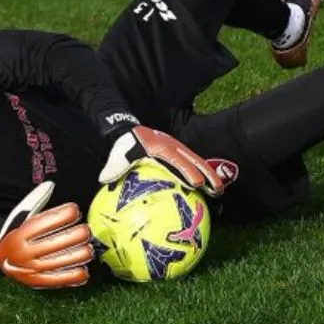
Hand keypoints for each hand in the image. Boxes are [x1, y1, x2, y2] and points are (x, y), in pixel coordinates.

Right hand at [0, 182, 92, 288]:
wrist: (0, 262)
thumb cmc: (15, 234)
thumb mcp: (20, 217)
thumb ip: (36, 201)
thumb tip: (51, 184)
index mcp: (20, 235)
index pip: (47, 222)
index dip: (66, 214)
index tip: (75, 210)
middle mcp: (25, 253)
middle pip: (61, 242)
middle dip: (79, 233)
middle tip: (85, 229)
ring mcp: (32, 270)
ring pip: (65, 260)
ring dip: (83, 252)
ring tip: (88, 247)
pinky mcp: (39, 283)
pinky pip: (62, 280)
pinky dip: (77, 275)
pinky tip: (85, 268)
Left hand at [98, 125, 224, 196]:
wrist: (132, 131)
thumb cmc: (126, 145)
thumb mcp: (119, 153)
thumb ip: (114, 166)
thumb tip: (104, 179)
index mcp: (160, 149)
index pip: (176, 161)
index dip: (187, 171)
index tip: (196, 183)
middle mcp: (174, 148)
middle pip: (194, 161)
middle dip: (207, 174)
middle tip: (218, 189)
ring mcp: (179, 150)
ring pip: (198, 162)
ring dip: (210, 175)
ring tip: (219, 191)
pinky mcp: (180, 154)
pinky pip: (193, 165)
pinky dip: (202, 175)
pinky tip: (207, 192)